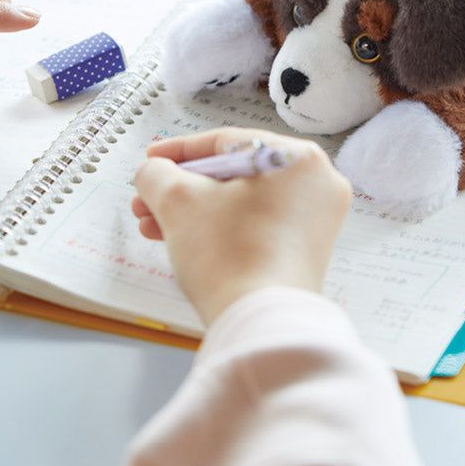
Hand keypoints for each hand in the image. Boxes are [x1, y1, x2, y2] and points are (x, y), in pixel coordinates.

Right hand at [133, 128, 351, 325]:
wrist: (260, 323)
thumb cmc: (229, 255)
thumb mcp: (179, 201)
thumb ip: (159, 175)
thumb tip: (154, 172)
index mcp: (299, 158)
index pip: (228, 143)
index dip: (180, 151)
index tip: (152, 160)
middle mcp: (317, 182)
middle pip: (235, 174)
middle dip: (182, 189)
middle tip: (147, 199)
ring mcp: (317, 218)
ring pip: (243, 202)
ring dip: (195, 211)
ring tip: (153, 225)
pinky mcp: (308, 249)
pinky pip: (257, 224)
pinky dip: (221, 228)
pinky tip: (180, 239)